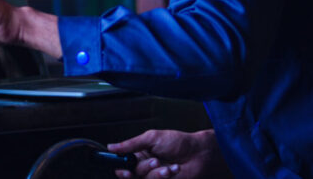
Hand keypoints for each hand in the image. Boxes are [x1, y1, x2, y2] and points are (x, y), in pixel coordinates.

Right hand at [108, 129, 227, 178]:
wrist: (200, 153)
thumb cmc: (178, 142)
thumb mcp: (152, 138)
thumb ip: (131, 144)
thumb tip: (111, 147)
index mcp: (139, 154)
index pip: (123, 164)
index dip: (121, 168)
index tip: (124, 169)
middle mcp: (145, 167)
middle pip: (132, 174)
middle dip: (144, 168)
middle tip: (154, 161)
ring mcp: (155, 176)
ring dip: (157, 174)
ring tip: (168, 166)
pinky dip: (164, 177)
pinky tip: (174, 169)